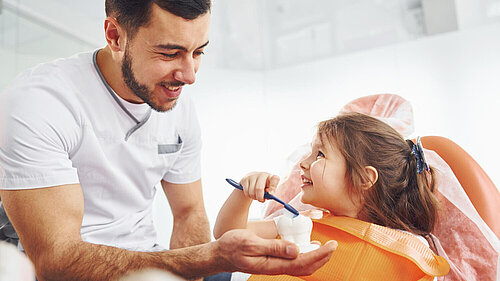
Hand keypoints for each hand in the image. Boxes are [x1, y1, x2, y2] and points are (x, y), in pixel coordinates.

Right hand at [213, 229, 336, 275]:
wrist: (221, 254)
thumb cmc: (233, 246)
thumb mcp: (251, 243)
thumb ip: (274, 247)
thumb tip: (296, 249)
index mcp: (273, 264)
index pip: (303, 262)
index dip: (320, 254)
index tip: (331, 245)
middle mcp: (276, 267)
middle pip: (306, 267)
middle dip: (322, 258)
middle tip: (334, 245)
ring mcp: (275, 266)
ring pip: (301, 266)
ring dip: (316, 258)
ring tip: (326, 248)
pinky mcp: (273, 262)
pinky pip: (293, 262)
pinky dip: (305, 256)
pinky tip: (308, 247)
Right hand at [240, 172, 279, 202]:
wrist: (253, 179)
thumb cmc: (264, 186)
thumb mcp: (268, 190)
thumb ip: (269, 193)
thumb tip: (269, 194)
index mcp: (271, 177)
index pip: (275, 179)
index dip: (273, 187)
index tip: (271, 194)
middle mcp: (263, 175)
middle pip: (259, 188)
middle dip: (260, 197)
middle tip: (261, 200)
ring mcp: (253, 176)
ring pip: (252, 191)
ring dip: (254, 197)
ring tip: (256, 196)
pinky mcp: (245, 179)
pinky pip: (246, 191)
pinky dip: (248, 195)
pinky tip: (251, 194)